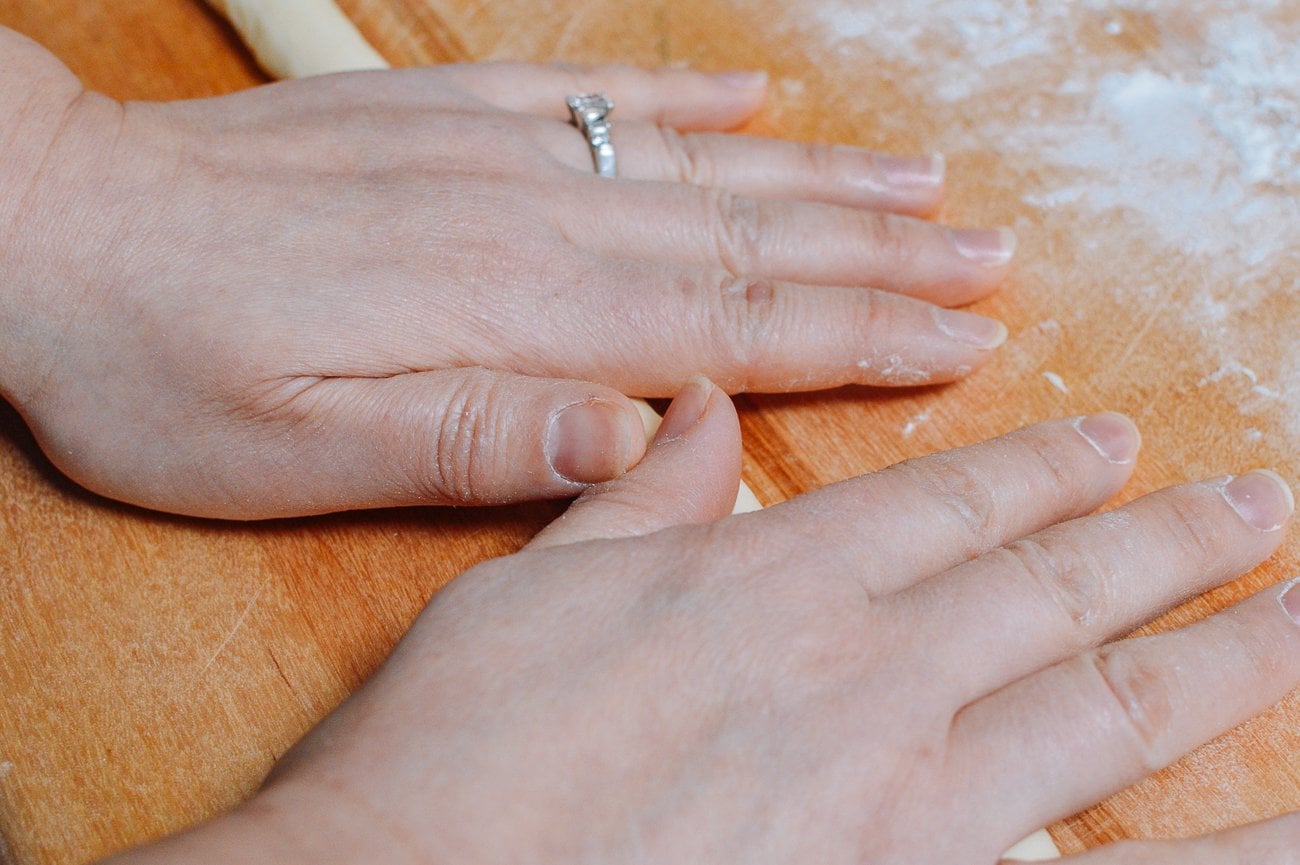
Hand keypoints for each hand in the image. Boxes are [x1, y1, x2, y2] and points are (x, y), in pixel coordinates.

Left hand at [1, 36, 1012, 517]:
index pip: (736, 326)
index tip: (964, 338)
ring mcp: (495, 153)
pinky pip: (597, 97)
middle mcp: (532, 215)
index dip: (863, 333)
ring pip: (699, 164)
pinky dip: (689, 99)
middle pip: (749, 238)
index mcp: (517, 307)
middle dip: (885, 253)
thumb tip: (642, 434)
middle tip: (994, 257)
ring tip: (927, 181)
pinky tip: (756, 97)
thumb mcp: (304, 452)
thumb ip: (482, 438)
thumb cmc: (163, 364)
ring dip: (824, 176)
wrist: (53, 228)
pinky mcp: (447, 118)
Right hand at [106, 380, 1299, 862]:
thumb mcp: (533, 586)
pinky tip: (1283, 820)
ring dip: (1216, 647)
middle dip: (1164, 537)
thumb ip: (642, 498)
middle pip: (1052, 584)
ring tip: (1293, 606)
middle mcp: (861, 671)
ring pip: (1104, 699)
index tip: (1112, 440)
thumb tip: (704, 412)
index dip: (1039, 465)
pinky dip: (1211, 847)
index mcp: (771, 582)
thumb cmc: (457, 748)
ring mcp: (903, 793)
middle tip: (1255, 504)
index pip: (946, 502)